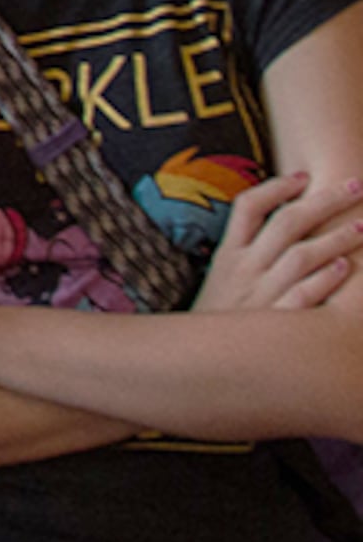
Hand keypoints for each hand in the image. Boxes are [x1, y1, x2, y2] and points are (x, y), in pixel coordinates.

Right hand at [196, 170, 362, 312]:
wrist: (194, 365)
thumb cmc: (217, 321)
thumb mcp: (219, 281)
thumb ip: (243, 255)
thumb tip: (274, 228)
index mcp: (228, 255)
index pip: (248, 206)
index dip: (277, 187)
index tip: (305, 176)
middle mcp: (245, 269)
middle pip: (286, 223)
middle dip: (325, 201)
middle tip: (356, 186)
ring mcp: (261, 294)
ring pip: (301, 256)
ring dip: (336, 238)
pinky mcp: (275, 322)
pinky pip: (302, 296)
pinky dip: (323, 281)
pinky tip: (344, 269)